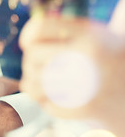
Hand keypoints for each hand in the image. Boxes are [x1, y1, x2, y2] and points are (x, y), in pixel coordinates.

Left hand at [19, 16, 124, 136]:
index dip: (27, 36)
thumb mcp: (94, 33)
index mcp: (88, 34)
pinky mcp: (85, 108)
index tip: (28, 43)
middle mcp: (86, 56)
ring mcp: (86, 83)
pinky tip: (53, 97)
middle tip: (39, 65)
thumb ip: (64, 30)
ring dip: (32, 83)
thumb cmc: (109, 57)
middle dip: (30, 61)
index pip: (39, 28)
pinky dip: (44, 101)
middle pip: (32, 55)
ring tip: (41, 82)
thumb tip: (28, 34)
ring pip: (33, 82)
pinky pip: (45, 104)